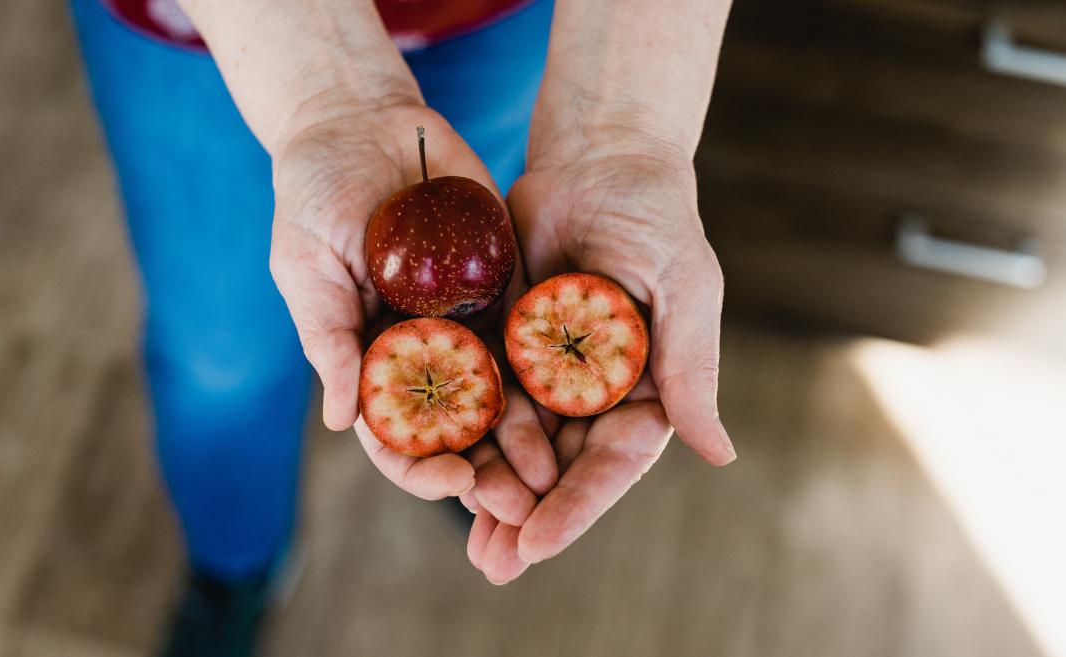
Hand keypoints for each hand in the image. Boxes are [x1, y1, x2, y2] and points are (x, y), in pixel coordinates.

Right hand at [268, 99, 556, 510]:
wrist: (361, 123)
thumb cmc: (314, 196)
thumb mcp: (307, 267)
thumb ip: (326, 339)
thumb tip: (342, 423)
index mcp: (368, 358)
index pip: (395, 433)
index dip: (421, 466)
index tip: (455, 481)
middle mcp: (420, 350)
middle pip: (456, 428)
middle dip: (487, 470)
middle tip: (523, 503)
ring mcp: (464, 320)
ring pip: (499, 392)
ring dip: (527, 437)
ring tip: (559, 470)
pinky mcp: (501, 285)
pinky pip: (528, 332)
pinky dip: (550, 370)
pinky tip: (579, 397)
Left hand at [466, 133, 736, 582]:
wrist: (599, 163)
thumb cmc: (659, 221)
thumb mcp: (687, 292)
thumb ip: (692, 372)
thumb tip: (719, 455)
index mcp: (644, 391)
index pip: (610, 463)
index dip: (576, 506)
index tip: (538, 542)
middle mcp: (592, 392)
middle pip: (557, 468)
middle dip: (525, 516)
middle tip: (492, 565)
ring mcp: (546, 371)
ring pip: (513, 443)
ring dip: (487, 490)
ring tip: (464, 540)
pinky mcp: (505, 342)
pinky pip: (479, 392)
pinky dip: (459, 428)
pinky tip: (431, 462)